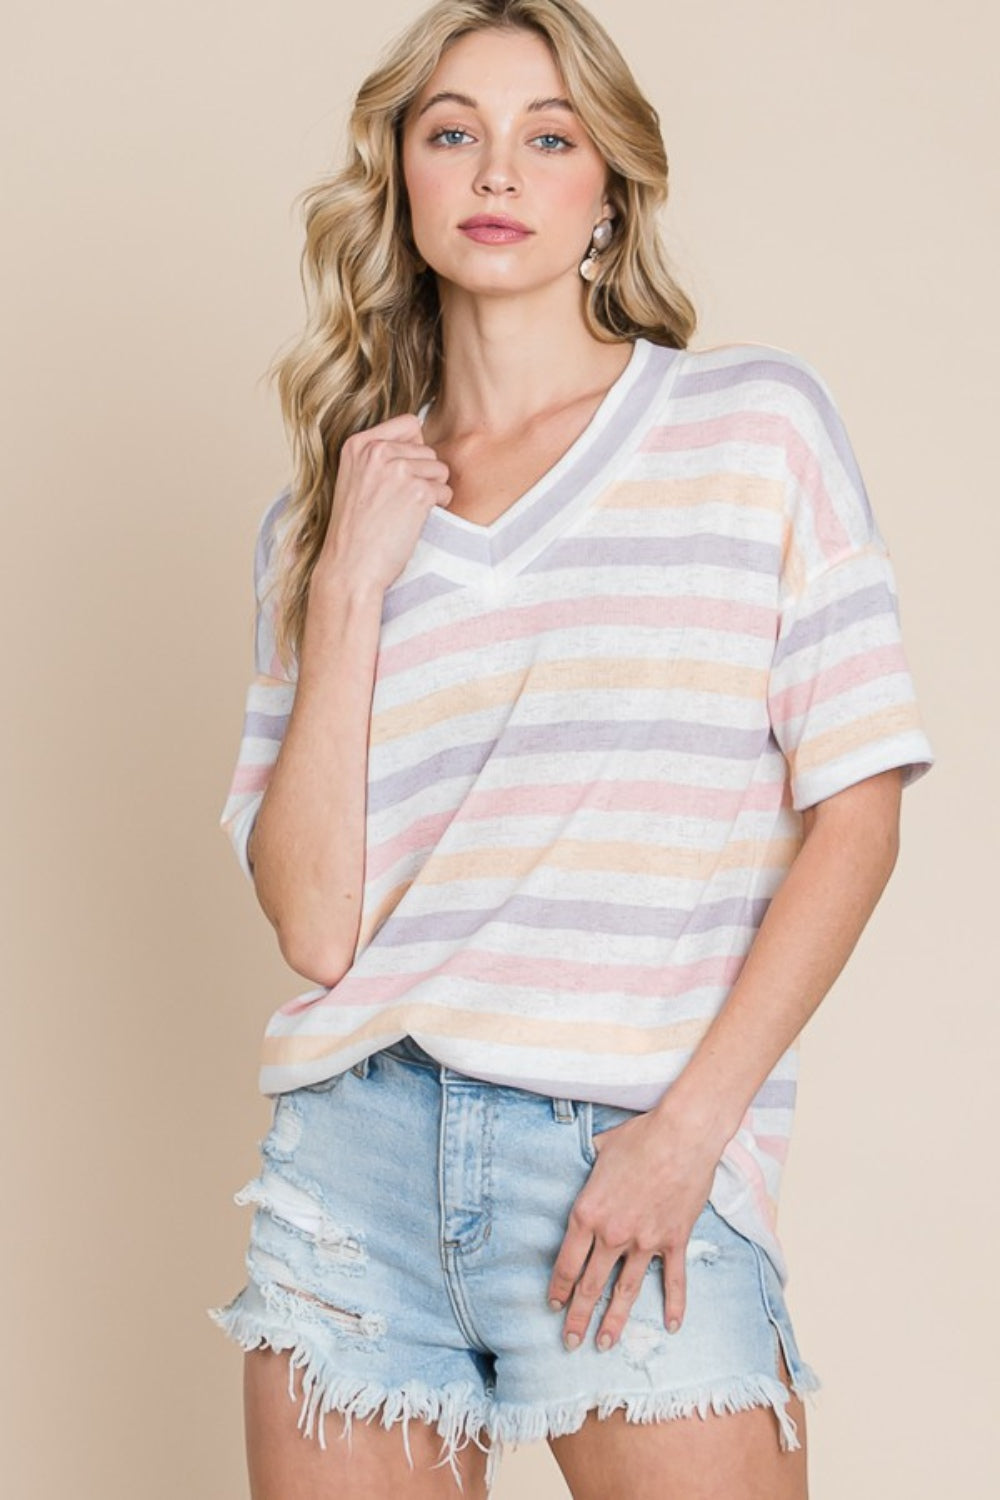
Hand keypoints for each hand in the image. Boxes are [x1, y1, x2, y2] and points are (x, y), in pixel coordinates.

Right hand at [316, 412, 452, 592]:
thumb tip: (422, 441)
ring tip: (404, 512)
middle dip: (423, 475)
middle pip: (427, 449)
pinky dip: (437, 508)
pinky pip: (446, 491)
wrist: (350, 568)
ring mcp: (398, 470)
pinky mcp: (417, 492)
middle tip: (399, 502)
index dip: (414, 449)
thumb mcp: (356, 479)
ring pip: (440, 469)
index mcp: (358, 444)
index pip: (408, 423)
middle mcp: (377, 451)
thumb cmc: (355, 530)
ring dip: (431, 492)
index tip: (400, 475)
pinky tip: (414, 522)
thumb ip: (380, 456)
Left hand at [546, 1105, 722, 1352]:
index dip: (559, 1288)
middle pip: (591, 1284)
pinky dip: (674, 1304)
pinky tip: (671, 1326)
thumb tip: (583, 1160)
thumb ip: (588, 1165)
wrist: (682, 1135)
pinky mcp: (674, 1240)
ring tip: (605, 1344)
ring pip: (626, 1290)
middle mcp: (613, 1234)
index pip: (567, 1262)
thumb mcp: (600, 1149)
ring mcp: (645, 1241)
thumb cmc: (639, 1137)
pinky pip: (673, 1279)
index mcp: (588, 1213)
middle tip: (570, 1341)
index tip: (554, 1306)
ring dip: (615, 1320)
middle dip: (579, 1317)